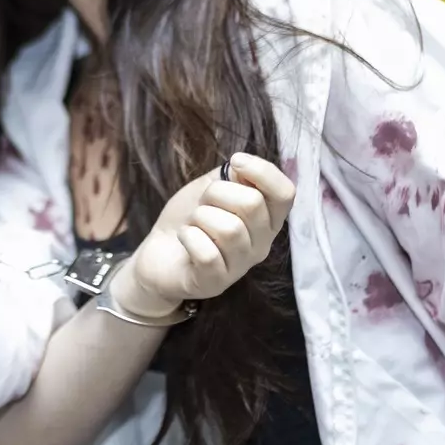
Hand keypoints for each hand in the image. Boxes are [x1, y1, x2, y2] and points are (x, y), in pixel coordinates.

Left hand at [117, 153, 295, 318]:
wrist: (158, 251)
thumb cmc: (191, 217)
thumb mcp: (214, 187)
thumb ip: (234, 176)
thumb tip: (244, 165)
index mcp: (267, 218)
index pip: (285, 193)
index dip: (262, 171)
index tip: (235, 162)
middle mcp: (261, 244)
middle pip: (252, 204)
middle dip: (218, 193)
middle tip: (203, 203)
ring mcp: (240, 266)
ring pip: (230, 229)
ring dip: (201, 217)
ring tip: (194, 224)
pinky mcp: (215, 282)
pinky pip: (208, 253)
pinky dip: (189, 237)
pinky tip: (185, 238)